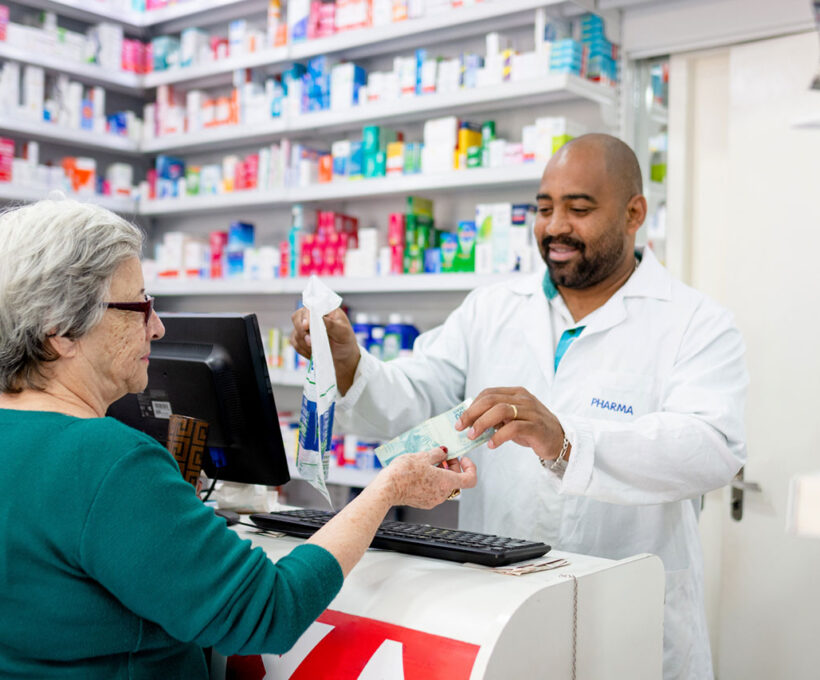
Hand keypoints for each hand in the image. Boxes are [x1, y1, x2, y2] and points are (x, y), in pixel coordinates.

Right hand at [290, 307, 360, 394]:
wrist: (344, 359)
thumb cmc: (346, 342)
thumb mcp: (343, 333)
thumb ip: (331, 325)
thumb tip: (319, 318)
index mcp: (325, 310)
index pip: (310, 307)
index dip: (306, 316)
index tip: (306, 326)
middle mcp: (313, 316)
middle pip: (297, 318)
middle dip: (303, 332)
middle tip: (311, 342)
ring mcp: (306, 328)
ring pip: (295, 332)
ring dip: (305, 344)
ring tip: (318, 349)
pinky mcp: (301, 339)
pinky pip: (294, 343)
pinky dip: (302, 350)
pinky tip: (312, 353)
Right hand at [377, 447, 476, 508]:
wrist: (387, 489)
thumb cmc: (404, 473)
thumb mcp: (423, 456)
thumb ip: (437, 453)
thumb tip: (443, 452)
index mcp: (447, 482)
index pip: (470, 479)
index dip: (470, 467)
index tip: (463, 459)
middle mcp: (442, 494)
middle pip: (456, 480)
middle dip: (452, 466)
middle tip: (442, 456)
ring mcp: (433, 500)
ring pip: (444, 485)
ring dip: (441, 473)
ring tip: (428, 462)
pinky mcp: (423, 502)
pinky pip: (434, 490)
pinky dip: (432, 480)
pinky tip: (420, 471)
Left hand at [454, 387, 568, 463]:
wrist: (560, 440)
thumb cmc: (532, 429)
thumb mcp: (512, 419)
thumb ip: (495, 417)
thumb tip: (470, 422)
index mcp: (516, 393)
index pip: (488, 393)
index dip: (472, 406)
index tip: (460, 420)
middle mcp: (523, 399)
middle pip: (491, 400)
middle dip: (472, 414)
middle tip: (461, 428)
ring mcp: (531, 411)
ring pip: (500, 410)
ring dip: (482, 423)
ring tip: (472, 436)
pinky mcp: (536, 426)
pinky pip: (513, 428)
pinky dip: (498, 436)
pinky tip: (491, 445)